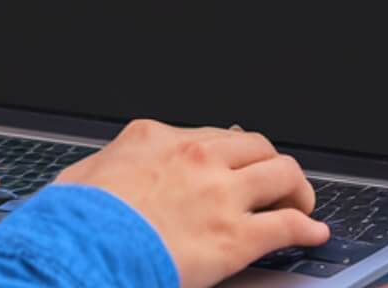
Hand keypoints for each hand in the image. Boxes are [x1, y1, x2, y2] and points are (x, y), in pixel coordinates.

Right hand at [57, 120, 328, 287]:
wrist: (79, 252)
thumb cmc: (73, 224)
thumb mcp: (81, 177)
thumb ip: (107, 167)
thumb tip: (106, 175)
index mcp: (157, 139)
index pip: (210, 136)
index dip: (230, 151)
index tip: (237, 160)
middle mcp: (196, 158)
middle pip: (255, 146)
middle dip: (269, 162)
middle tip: (275, 181)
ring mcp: (220, 194)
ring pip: (281, 173)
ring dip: (297, 188)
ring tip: (301, 202)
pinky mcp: (235, 236)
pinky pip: (286, 225)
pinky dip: (307, 228)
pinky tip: (314, 233)